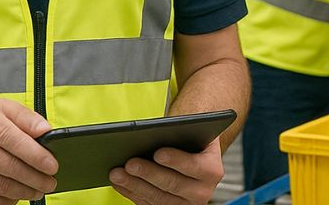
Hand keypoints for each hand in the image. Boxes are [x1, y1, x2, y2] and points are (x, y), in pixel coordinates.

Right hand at [0, 98, 56, 204]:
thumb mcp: (2, 111)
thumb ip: (26, 117)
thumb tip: (46, 130)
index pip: (11, 138)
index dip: (36, 154)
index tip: (52, 164)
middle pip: (11, 167)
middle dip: (38, 177)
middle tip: (51, 180)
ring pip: (5, 187)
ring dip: (29, 190)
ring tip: (41, 187)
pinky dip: (13, 199)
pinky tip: (19, 192)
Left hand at [110, 137, 224, 204]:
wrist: (196, 159)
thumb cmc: (191, 142)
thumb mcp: (194, 134)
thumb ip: (183, 132)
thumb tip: (156, 131)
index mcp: (212, 170)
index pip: (194, 166)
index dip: (176, 160)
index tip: (158, 153)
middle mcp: (202, 192)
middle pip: (172, 184)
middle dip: (149, 173)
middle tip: (130, 163)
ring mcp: (185, 204)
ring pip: (157, 198)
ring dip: (134, 185)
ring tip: (117, 173)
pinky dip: (131, 193)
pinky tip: (120, 183)